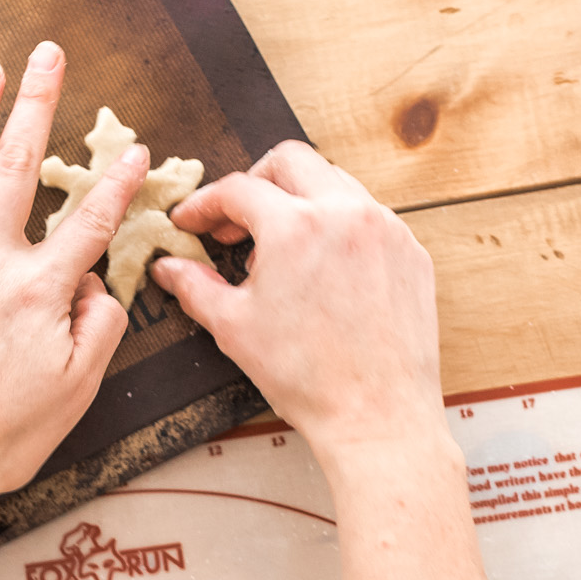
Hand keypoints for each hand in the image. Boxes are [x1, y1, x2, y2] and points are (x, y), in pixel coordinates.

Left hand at [0, 43, 148, 536]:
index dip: (117, 184)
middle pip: (15, 168)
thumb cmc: (0, 438)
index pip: (89, 223)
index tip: (136, 149)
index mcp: (38, 293)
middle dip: (37, 105)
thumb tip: (97, 282)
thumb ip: (96, 327)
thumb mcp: (74, 392)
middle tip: (49, 54)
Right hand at [151, 142, 442, 462]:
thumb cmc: (308, 379)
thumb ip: (195, 287)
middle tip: (237, 222)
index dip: (205, 204)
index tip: (193, 222)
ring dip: (300, 202)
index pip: (238, 189)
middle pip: (291, 162)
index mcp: (295, 227)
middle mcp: (346, 214)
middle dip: (255, 183)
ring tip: (281, 252)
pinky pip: (369, 219)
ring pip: (335, 184)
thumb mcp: (235, 328)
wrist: (376, 417)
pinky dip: (339, 228)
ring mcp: (386, 230)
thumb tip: (169, 268)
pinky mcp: (411, 253)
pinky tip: (324, 269)